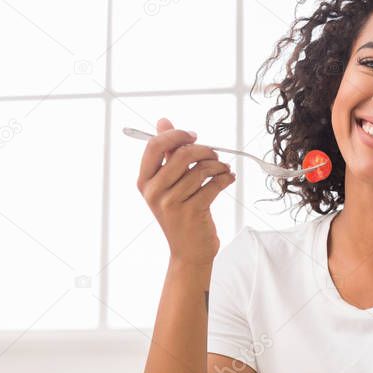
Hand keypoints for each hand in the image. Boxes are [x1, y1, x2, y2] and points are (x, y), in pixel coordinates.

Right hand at [136, 117, 235, 266]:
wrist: (189, 251)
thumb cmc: (180, 213)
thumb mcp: (167, 184)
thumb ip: (166, 153)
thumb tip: (162, 121)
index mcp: (144, 181)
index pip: (155, 146)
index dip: (176, 135)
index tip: (193, 136)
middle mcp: (154, 192)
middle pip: (182, 154)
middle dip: (205, 149)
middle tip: (215, 154)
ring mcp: (172, 203)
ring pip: (201, 169)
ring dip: (219, 165)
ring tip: (224, 169)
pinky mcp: (193, 212)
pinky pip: (214, 184)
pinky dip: (226, 177)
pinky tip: (228, 178)